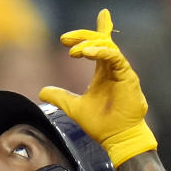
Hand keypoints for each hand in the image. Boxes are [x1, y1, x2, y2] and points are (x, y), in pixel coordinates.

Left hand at [39, 9, 156, 166]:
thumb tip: (42, 92)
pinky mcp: (128, 76)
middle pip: (100, 40)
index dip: (90, 32)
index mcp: (103, 71)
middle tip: (64, 39)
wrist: (116, 138)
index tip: (68, 34)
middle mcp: (113, 68)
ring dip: (89, 44)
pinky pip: (115, 57)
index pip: (99, 45)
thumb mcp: (73, 107)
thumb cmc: (100, 124)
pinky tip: (87, 53)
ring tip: (72, 51)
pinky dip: (101, 52)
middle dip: (82, 36)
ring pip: (107, 46)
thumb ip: (59, 97)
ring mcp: (121, 71)